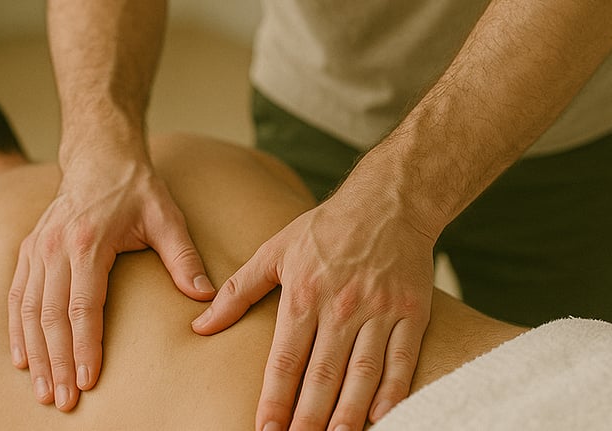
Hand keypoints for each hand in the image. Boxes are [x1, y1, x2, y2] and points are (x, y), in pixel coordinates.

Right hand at [7, 154, 214, 410]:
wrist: (100, 156)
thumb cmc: (136, 188)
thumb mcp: (166, 218)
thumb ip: (183, 258)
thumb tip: (205, 296)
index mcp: (88, 243)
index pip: (83, 306)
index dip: (84, 347)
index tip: (88, 380)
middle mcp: (56, 248)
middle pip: (51, 316)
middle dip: (57, 362)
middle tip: (62, 400)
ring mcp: (38, 248)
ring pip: (29, 310)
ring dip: (36, 353)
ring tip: (42, 390)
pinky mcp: (30, 248)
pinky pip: (16, 295)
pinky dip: (17, 329)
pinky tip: (22, 357)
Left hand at [192, 177, 434, 429]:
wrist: (387, 201)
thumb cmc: (327, 228)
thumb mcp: (274, 250)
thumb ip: (238, 291)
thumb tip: (200, 325)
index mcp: (304, 294)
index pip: (285, 359)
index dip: (274, 398)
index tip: (265, 430)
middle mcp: (341, 306)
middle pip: (322, 374)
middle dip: (309, 418)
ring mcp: (379, 310)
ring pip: (362, 372)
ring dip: (349, 412)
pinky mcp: (411, 311)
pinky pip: (402, 359)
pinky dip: (394, 390)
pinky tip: (383, 415)